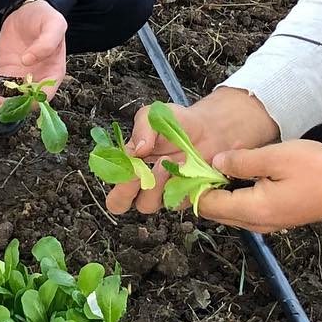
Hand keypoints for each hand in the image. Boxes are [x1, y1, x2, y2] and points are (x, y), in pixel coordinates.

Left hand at [0, 0, 67, 108]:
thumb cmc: (45, 17)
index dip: (28, 103)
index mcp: (53, 73)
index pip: (43, 97)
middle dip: (3, 104)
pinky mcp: (5, 70)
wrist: (26, 8)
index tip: (11, 100)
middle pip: (21, 101)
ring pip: (5, 97)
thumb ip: (46, 43)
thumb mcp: (54, 24)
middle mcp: (37, 79)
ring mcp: (20, 76)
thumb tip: (28, 61)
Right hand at [105, 87, 279, 215]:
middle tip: (140, 173)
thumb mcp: (154, 116)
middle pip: (119, 203)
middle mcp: (141, 181)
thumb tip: (136, 150)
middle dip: (126, 190)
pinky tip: (187, 170)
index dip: (116, 175)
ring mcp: (161, 192)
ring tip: (167, 164)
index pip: (112, 180)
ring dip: (154, 186)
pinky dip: (179, 188)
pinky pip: (175, 204)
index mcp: (129, 162)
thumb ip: (142, 128)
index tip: (130, 163)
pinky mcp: (182, 198)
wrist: (209, 129)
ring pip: (146, 205)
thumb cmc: (178, 123)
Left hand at [195, 141, 321, 232]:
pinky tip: (234, 175)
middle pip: (216, 211)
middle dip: (202, 189)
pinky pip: (244, 209)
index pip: (208, 204)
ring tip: (212, 166)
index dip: (194, 185)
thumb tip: (214, 163)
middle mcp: (256, 223)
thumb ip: (242, 162)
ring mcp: (267, 223)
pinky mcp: (275, 217)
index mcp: (253, 209)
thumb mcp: (276, 157)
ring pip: (229, 211)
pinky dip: (233, 195)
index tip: (185, 163)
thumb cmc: (318, 171)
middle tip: (195, 162)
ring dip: (218, 192)